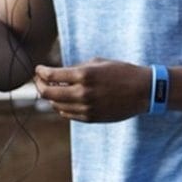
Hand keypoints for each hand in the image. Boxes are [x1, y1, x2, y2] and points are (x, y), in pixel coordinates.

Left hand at [34, 58, 151, 122]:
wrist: (143, 91)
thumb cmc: (122, 72)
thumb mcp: (99, 63)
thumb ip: (77, 68)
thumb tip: (59, 75)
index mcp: (84, 75)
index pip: (51, 76)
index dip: (40, 72)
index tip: (38, 69)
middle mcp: (83, 93)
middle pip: (48, 94)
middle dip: (40, 85)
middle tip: (39, 81)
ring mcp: (86, 108)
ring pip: (56, 106)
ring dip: (50, 97)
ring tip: (52, 90)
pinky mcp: (91, 118)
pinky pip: (68, 114)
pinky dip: (61, 107)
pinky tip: (64, 100)